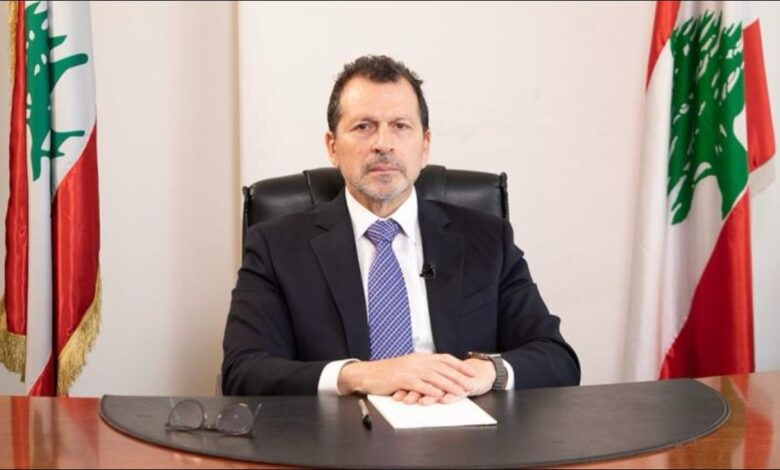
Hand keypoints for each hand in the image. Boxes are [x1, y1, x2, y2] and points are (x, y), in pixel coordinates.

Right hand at [337, 353, 476, 403]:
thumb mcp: (408, 367)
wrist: (367, 374)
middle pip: (442, 368)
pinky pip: (419, 384)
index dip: (458, 365)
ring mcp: (409, 369)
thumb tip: (438, 375)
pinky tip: (438, 395)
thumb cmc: (387, 374)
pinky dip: (430, 389)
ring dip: (448, 384)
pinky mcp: (401, 379)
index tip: (470, 372)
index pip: (444, 359)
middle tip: (470, 384)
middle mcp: (417, 361)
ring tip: (460, 392)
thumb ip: (422, 369)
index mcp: (420, 357)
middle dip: (458, 376)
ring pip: (433, 376)